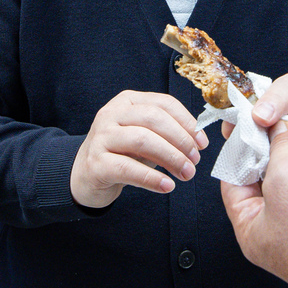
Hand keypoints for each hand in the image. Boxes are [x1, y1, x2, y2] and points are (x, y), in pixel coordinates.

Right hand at [70, 90, 208, 208]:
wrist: (85, 175)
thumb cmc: (121, 153)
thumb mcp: (144, 136)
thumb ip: (167, 133)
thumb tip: (198, 141)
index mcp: (127, 101)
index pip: (163, 103)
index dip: (187, 122)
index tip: (202, 142)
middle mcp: (111, 114)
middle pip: (153, 119)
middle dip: (180, 140)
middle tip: (195, 160)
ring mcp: (101, 137)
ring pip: (142, 140)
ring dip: (170, 158)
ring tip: (186, 173)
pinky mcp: (96, 163)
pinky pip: (128, 168)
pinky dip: (151, 178)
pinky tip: (166, 186)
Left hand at [221, 118, 287, 287]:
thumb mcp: (284, 176)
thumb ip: (278, 147)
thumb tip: (282, 127)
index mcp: (252, 225)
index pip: (235, 179)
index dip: (242, 148)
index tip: (251, 122)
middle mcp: (278, 225)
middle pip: (273, 173)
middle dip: (281, 144)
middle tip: (287, 117)